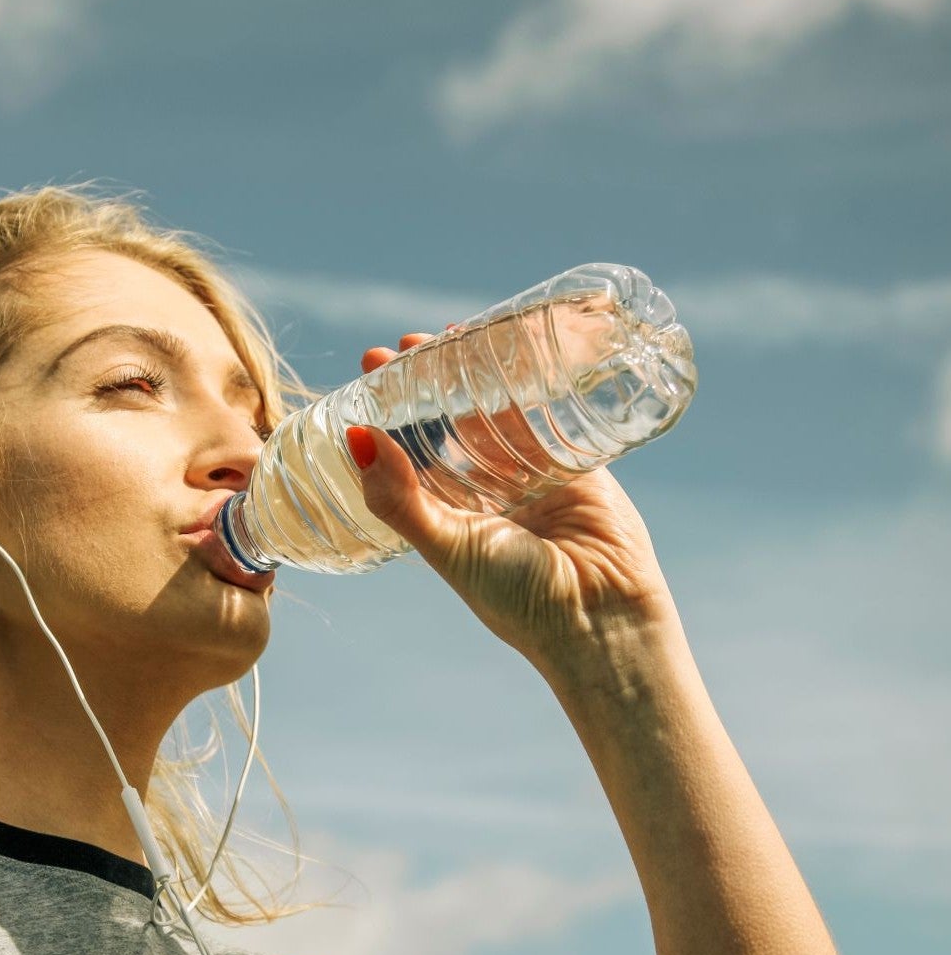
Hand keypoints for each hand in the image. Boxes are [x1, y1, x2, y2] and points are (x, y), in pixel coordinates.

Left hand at [349, 330, 679, 667]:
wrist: (600, 620)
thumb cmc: (517, 598)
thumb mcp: (447, 547)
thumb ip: (398, 498)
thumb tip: (355, 437)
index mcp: (446, 515)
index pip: (407, 453)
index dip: (387, 413)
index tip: (370, 371)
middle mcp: (485, 493)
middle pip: (449, 423)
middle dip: (427, 384)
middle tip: (405, 345)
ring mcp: (531, 475)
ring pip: (497, 412)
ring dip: (475, 374)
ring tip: (451, 334)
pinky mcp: (576, 463)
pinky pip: (550, 413)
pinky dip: (533, 381)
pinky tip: (514, 348)